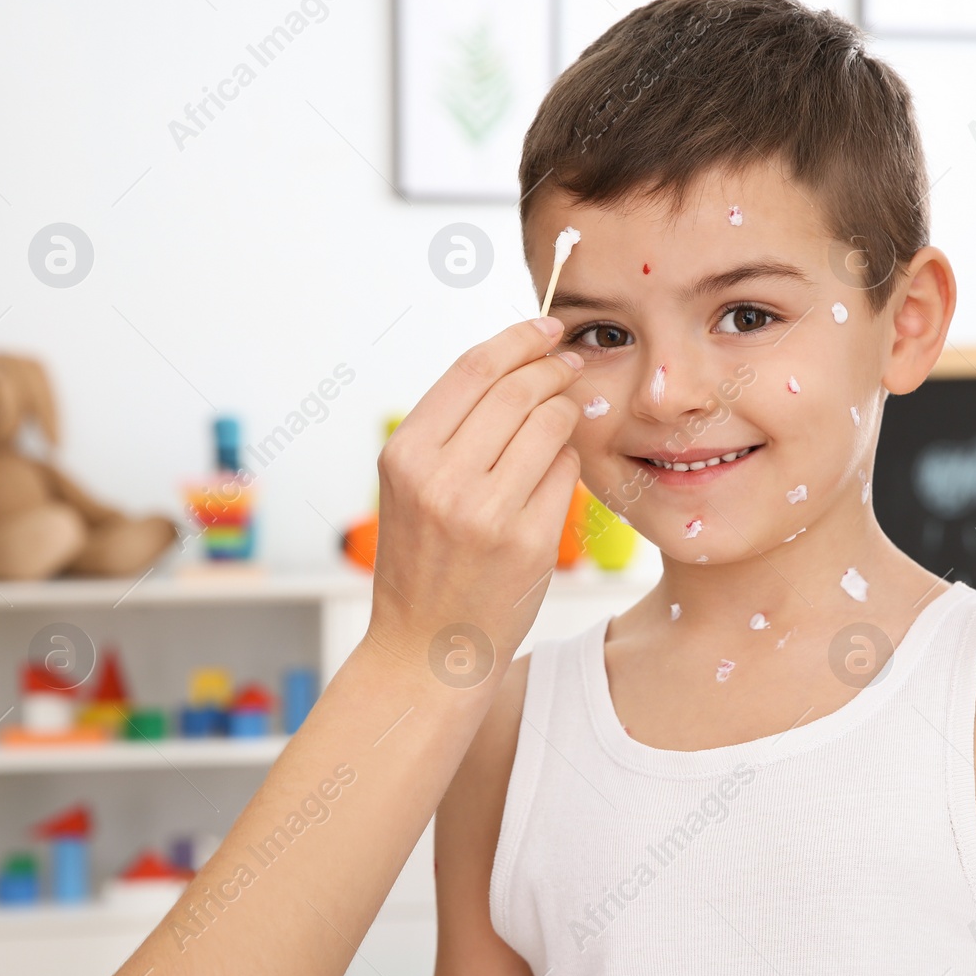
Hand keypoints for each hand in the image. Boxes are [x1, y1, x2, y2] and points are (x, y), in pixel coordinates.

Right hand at [366, 316, 583, 674]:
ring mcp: (487, 513)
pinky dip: (567, 460)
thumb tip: (518, 365)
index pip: (472, 370)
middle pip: (517, 390)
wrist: (426, 648)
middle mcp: (442, 480)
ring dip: (566, 409)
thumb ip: (453, 429)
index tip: (545, 326)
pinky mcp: (529, 541)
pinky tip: (557, 468)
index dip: (516, 339)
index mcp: (406, 456)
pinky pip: (565, 472)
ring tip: (566, 412)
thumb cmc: (425, 561)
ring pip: (550, 425)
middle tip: (569, 362)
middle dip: (551, 367)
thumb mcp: (412, 488)